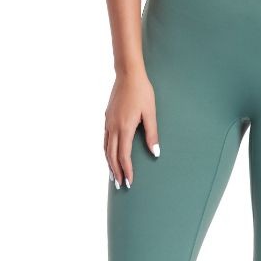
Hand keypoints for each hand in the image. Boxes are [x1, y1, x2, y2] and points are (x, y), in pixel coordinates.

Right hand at [104, 70, 159, 189]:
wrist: (128, 74)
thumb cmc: (142, 92)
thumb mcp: (151, 113)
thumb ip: (152, 134)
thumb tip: (155, 153)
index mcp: (124, 128)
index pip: (124, 156)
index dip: (127, 171)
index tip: (129, 182)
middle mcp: (113, 127)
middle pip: (112, 156)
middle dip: (116, 172)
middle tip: (120, 186)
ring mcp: (108, 122)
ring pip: (106, 148)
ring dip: (109, 163)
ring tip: (113, 175)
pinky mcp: (107, 118)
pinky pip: (105, 140)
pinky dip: (106, 151)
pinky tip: (110, 155)